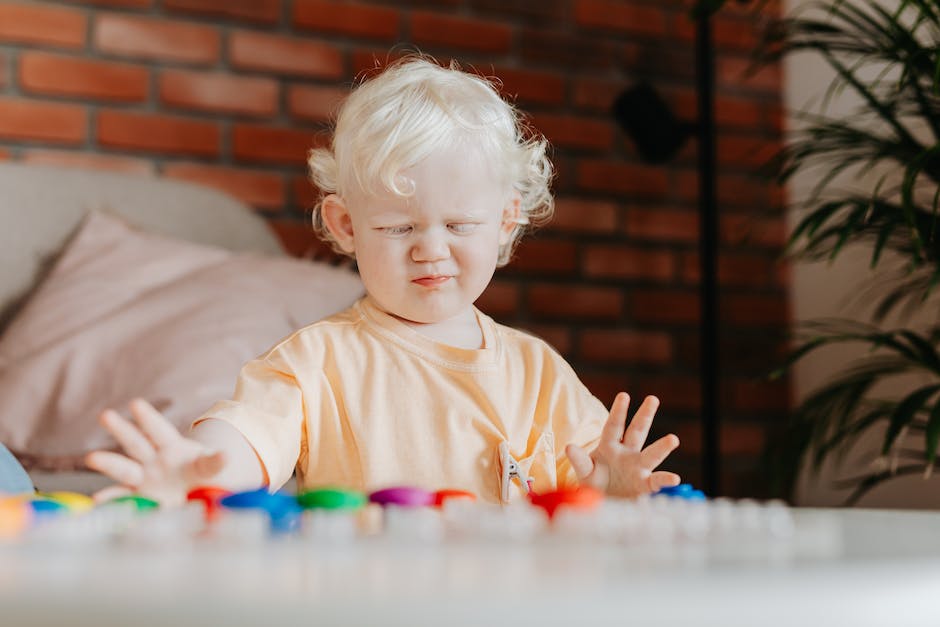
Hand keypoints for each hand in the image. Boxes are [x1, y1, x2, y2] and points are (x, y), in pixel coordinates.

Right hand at [85, 399, 224, 506]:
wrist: (199, 498)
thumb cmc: (205, 476)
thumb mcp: (212, 468)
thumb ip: (215, 463)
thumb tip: (226, 456)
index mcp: (173, 448)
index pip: (160, 430)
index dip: (148, 418)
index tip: (135, 404)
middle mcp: (154, 460)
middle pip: (136, 443)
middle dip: (121, 430)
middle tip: (105, 415)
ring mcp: (144, 479)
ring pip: (124, 468)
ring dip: (108, 462)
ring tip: (92, 458)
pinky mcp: (139, 498)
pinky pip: (122, 497)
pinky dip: (110, 500)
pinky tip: (97, 502)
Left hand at [565, 393, 679, 497]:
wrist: (601, 504)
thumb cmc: (594, 483)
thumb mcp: (584, 471)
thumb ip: (579, 460)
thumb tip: (569, 447)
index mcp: (610, 446)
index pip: (614, 426)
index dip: (619, 412)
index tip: (624, 395)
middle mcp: (627, 453)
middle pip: (637, 432)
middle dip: (644, 416)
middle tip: (652, 399)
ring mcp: (637, 468)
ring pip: (651, 455)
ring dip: (662, 447)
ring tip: (673, 439)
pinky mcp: (644, 485)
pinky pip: (656, 481)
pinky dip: (665, 480)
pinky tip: (674, 479)